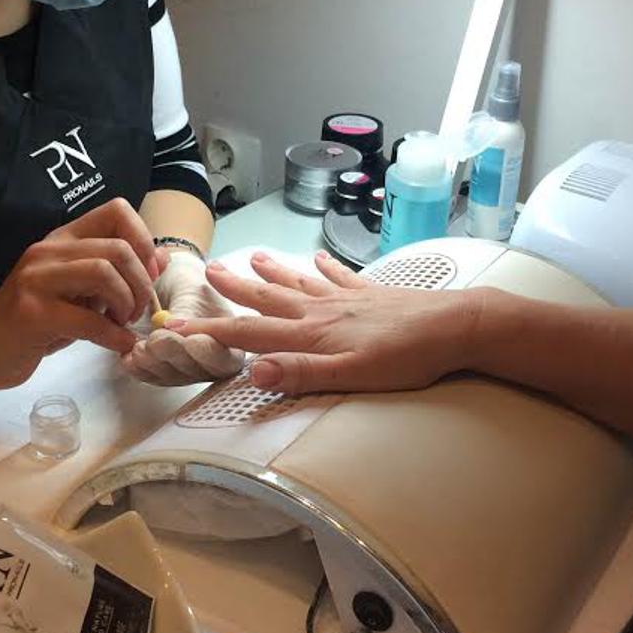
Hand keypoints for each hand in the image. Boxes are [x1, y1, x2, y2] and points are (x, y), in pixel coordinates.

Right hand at [0, 198, 166, 389]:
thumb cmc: (33, 324)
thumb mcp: (78, 294)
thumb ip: (114, 275)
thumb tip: (161, 259)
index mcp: (61, 240)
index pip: (116, 210)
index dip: (143, 239)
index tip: (149, 274)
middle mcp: (48, 251)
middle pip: (117, 247)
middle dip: (140, 282)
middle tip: (136, 310)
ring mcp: (36, 279)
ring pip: (104, 272)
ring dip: (126, 303)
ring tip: (123, 323)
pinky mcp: (32, 313)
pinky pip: (88, 319)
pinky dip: (114, 335)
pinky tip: (120, 345)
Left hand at [122, 252, 244, 385]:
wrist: (170, 290)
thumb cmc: (190, 288)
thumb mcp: (193, 291)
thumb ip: (188, 311)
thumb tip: (176, 326)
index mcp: (231, 344)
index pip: (225, 357)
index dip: (208, 352)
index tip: (193, 340)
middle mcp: (211, 365)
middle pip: (197, 372)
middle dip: (174, 354)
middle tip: (158, 337)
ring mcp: (186, 373)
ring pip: (171, 376)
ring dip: (153, 361)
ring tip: (140, 345)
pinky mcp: (162, 375)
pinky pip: (149, 377)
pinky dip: (137, 367)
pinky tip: (130, 355)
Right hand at [167, 250, 482, 394]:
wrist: (456, 327)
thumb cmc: (407, 358)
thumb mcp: (353, 376)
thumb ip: (302, 373)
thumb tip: (254, 373)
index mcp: (312, 334)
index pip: (250, 333)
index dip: (211, 330)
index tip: (176, 325)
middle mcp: (322, 311)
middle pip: (268, 299)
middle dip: (234, 289)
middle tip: (205, 271)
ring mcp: (347, 300)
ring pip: (299, 282)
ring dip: (272, 272)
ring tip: (251, 257)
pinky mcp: (372, 295)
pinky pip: (340, 276)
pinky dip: (325, 266)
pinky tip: (318, 257)